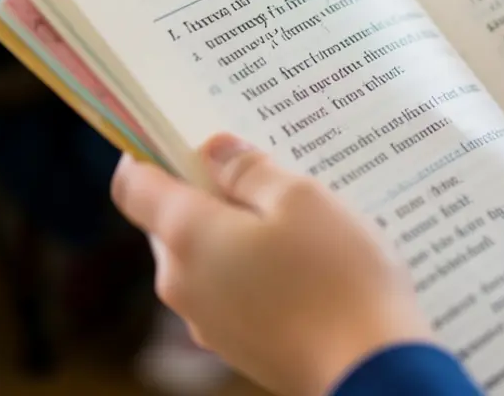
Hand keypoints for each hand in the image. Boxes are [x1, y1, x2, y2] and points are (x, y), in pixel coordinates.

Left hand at [111, 135, 432, 395]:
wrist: (370, 370)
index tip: (180, 132)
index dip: (148, 152)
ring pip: (208, 255)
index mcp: (187, 236)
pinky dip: (257, 268)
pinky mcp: (238, 344)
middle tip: (269, 170)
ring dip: (240, 230)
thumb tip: (214, 149)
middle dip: (212, 190)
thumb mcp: (302, 200)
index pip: (133, 185)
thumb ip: (249, 170)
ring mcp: (207, 320)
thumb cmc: (339, 277)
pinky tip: (308, 263)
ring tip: (303, 219)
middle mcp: (182, 282)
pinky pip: (233, 289)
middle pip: (174, 219)